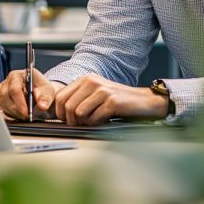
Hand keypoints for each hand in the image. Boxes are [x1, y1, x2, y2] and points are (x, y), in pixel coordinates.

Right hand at [0, 68, 63, 120]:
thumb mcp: (47, 92)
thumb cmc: (42, 90)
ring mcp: (2, 89)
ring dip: (13, 112)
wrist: (39, 92)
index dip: (19, 102)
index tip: (26, 113)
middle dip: (16, 109)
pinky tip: (18, 114)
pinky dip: (10, 113)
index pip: (14, 89)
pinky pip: (1, 107)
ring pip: (2, 103)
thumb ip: (45, 99)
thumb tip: (42, 106)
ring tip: (24, 115)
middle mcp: (8, 80)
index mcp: (18, 75)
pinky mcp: (0, 97)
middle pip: (6, 96)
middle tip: (26, 117)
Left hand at [54, 74, 168, 124]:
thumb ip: (78, 99)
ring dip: (85, 122)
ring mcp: (101, 90)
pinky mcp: (111, 101)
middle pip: (67, 106)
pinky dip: (96, 124)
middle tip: (81, 124)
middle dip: (71, 120)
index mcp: (85, 79)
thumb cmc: (118, 101)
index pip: (59, 97)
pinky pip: (93, 118)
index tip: (67, 120)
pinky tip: (103, 120)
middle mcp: (91, 81)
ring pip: (78, 113)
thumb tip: (60, 114)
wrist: (143, 101)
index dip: (59, 113)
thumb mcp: (95, 94)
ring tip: (95, 121)